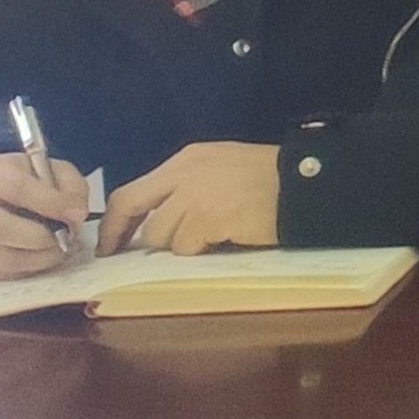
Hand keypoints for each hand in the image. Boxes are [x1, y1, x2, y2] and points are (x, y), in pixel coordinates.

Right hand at [0, 150, 91, 279]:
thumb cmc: (30, 183)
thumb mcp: (56, 172)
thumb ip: (72, 187)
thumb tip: (76, 215)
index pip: (17, 188)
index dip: (51, 203)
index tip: (78, 215)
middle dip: (40, 238)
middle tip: (66, 238)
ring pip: (1, 258)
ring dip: (39, 259)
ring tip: (59, 249)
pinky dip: (27, 270)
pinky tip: (41, 257)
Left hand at [101, 143, 281, 256]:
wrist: (308, 182)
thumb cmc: (270, 179)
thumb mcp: (221, 170)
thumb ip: (187, 188)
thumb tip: (159, 223)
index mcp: (186, 160)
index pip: (133, 191)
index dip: (116, 221)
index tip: (111, 244)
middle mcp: (183, 174)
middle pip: (133, 208)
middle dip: (125, 237)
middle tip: (124, 258)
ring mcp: (194, 196)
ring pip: (160, 235)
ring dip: (177, 245)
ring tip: (208, 240)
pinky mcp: (208, 218)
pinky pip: (186, 248)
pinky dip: (200, 251)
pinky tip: (224, 240)